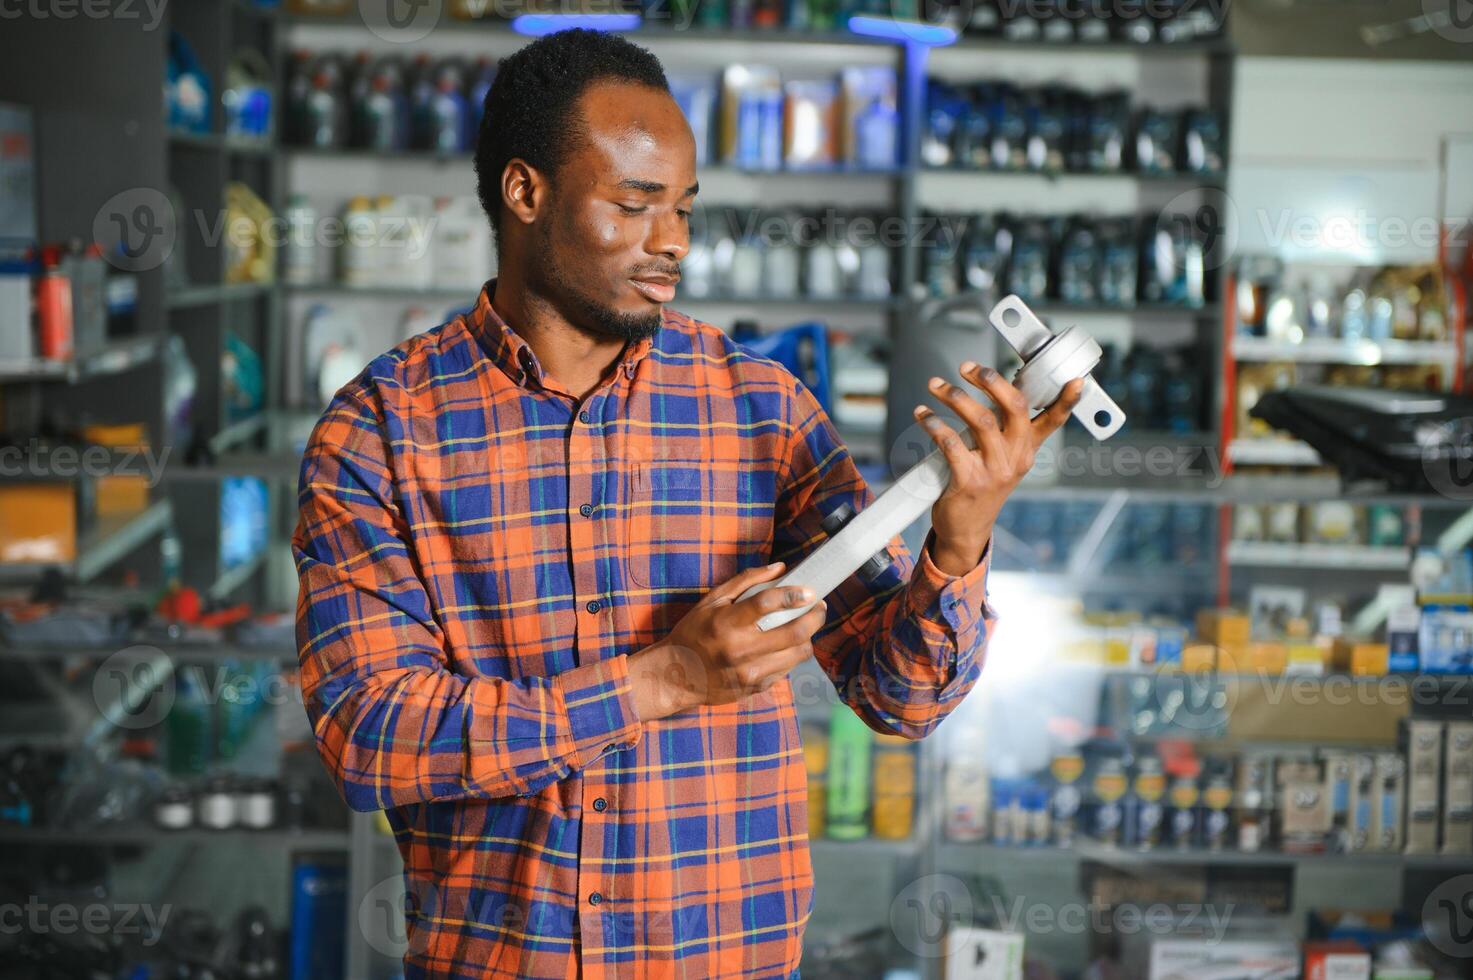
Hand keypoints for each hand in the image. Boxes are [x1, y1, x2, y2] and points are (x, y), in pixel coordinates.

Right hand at [628, 561, 827, 721]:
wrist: (675, 676)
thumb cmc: (693, 633)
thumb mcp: (711, 601)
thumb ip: (746, 581)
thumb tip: (780, 568)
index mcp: (726, 623)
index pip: (766, 604)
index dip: (792, 595)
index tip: (809, 591)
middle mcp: (739, 649)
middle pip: (793, 633)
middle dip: (814, 617)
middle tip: (819, 607)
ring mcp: (749, 672)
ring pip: (797, 654)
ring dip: (808, 637)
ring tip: (806, 626)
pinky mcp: (755, 687)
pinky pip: (787, 669)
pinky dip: (792, 654)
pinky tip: (786, 645)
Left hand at [915, 363, 1083, 574]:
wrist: (966, 529)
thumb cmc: (982, 486)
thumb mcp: (1003, 459)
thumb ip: (1005, 429)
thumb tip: (996, 388)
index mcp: (1027, 449)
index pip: (1052, 421)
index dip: (1066, 401)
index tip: (1076, 381)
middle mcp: (1016, 458)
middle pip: (1014, 409)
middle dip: (991, 382)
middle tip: (968, 368)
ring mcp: (994, 470)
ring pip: (981, 421)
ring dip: (955, 397)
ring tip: (936, 385)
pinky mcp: (969, 481)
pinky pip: (952, 444)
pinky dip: (935, 425)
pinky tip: (924, 415)